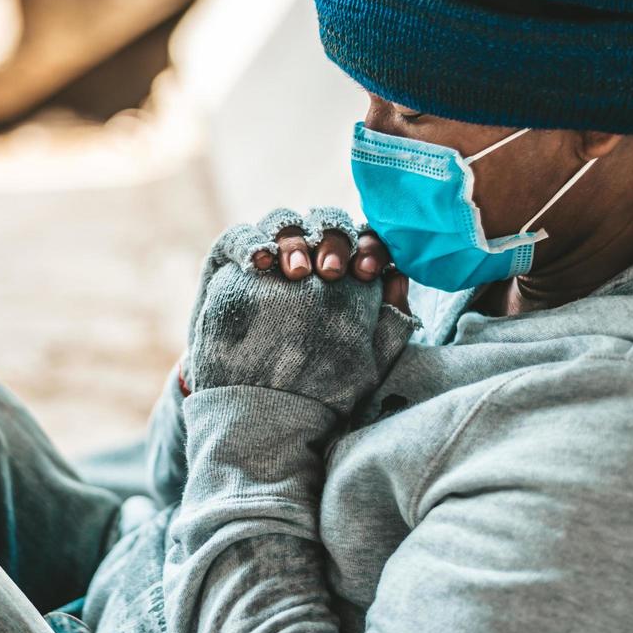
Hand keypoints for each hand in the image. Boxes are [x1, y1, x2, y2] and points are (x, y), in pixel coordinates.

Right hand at [180, 207, 416, 414]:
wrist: (259, 410)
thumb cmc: (317, 387)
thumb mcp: (366, 364)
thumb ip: (390, 324)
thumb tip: (399, 277)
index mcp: (346, 274)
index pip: (364, 242)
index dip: (368, 248)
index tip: (367, 272)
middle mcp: (310, 258)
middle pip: (326, 225)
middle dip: (332, 241)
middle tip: (331, 272)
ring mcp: (271, 258)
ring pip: (285, 223)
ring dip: (293, 240)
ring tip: (296, 271)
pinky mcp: (233, 264)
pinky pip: (239, 238)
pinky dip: (249, 244)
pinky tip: (259, 262)